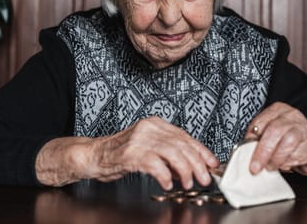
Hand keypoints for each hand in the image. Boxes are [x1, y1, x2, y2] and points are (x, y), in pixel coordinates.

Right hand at [36, 116, 218, 189]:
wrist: (94, 155)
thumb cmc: (122, 153)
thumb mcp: (149, 148)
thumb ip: (170, 154)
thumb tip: (193, 166)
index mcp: (156, 124)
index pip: (185, 137)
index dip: (201, 151)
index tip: (212, 164)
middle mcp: (149, 128)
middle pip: (181, 144)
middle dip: (197, 163)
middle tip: (204, 178)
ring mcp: (139, 139)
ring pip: (172, 152)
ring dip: (184, 170)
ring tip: (188, 183)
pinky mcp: (130, 153)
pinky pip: (154, 164)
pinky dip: (165, 175)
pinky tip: (168, 183)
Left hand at [244, 102, 306, 181]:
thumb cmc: (286, 139)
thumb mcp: (270, 133)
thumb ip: (258, 137)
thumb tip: (245, 149)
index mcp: (278, 110)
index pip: (261, 120)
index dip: (252, 137)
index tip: (246, 150)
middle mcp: (292, 116)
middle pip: (275, 130)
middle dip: (263, 151)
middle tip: (255, 166)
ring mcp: (304, 128)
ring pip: (288, 142)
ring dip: (276, 159)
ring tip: (271, 166)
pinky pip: (298, 155)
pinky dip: (288, 164)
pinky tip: (285, 165)